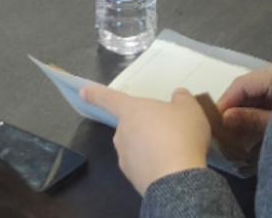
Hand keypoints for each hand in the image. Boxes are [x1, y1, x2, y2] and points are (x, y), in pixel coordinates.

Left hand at [79, 84, 212, 194]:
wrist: (177, 179)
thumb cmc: (180, 135)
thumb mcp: (189, 109)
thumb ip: (182, 99)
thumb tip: (178, 95)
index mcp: (131, 111)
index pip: (109, 99)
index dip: (96, 94)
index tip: (82, 92)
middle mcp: (122, 133)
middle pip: (130, 126)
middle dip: (145, 128)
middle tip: (169, 132)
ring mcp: (125, 157)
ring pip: (136, 147)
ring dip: (150, 148)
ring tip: (173, 151)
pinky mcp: (132, 178)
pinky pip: (142, 166)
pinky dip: (152, 165)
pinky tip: (169, 167)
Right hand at [216, 60, 271, 152]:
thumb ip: (252, 119)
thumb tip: (225, 118)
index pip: (242, 85)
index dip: (225, 102)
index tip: (212, 121)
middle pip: (248, 90)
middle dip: (234, 111)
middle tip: (220, 132)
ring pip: (256, 97)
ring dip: (245, 115)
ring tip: (233, 136)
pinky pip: (267, 103)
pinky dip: (257, 116)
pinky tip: (250, 132)